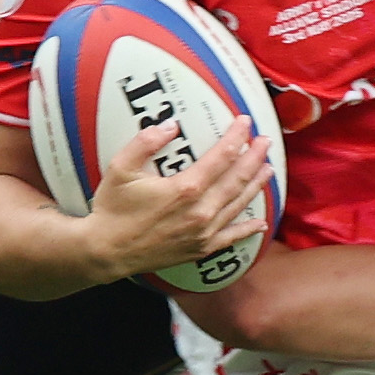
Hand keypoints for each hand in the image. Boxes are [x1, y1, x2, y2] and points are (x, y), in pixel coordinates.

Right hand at [95, 125, 270, 283]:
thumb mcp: (121, 168)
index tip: (246, 122)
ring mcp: (204, 232)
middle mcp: (201, 211)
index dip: (236, 137)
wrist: (106, 251)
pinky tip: (261, 222)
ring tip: (268, 168)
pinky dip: (248, 229)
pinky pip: (231, 237)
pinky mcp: (201, 249)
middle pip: (238, 178)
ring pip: (239, 204)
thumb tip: (171, 125)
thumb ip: (146, 142)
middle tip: (266, 141)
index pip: (222, 156)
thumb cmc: (113, 209)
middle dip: (254, 157)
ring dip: (256, 184)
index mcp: (185, 188)